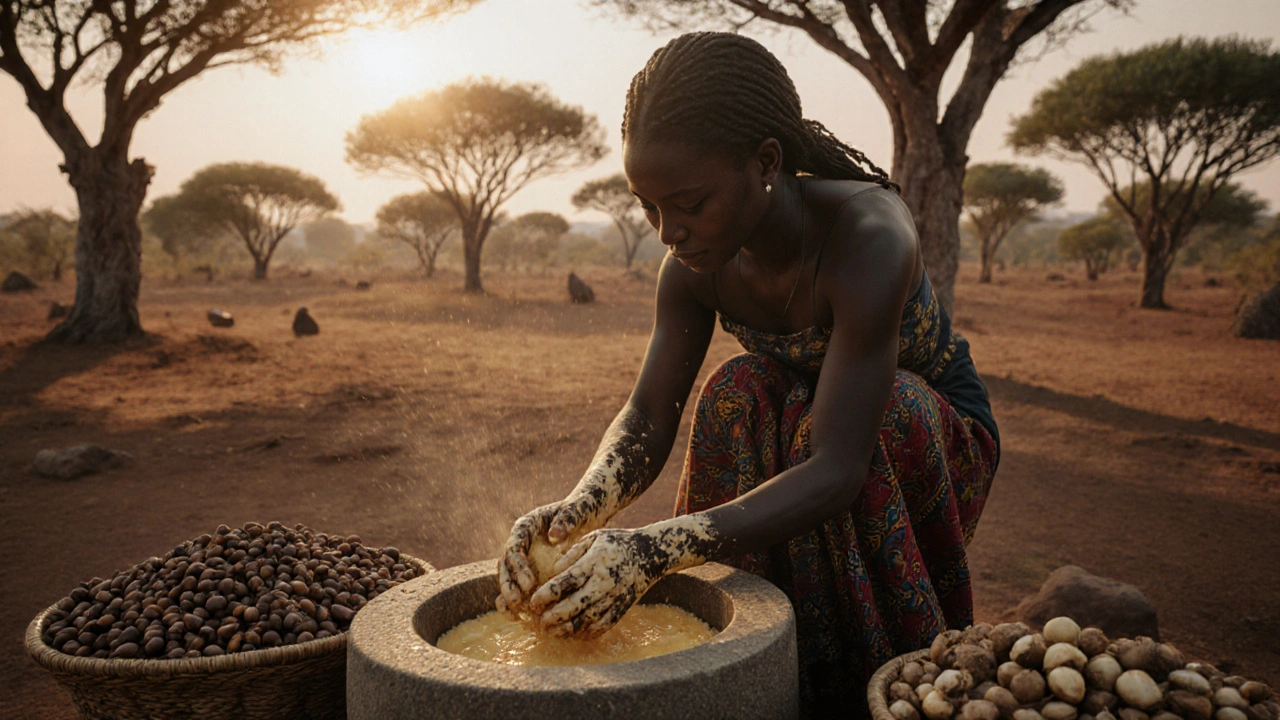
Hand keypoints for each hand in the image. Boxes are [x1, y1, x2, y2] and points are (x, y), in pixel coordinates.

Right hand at [496, 495, 611, 617]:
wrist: (588, 516)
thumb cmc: (582, 509)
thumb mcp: (577, 510)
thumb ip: (567, 519)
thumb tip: (554, 535)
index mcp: (526, 526)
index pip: (514, 547)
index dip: (518, 567)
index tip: (529, 584)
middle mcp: (520, 542)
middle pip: (506, 565)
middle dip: (509, 586)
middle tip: (518, 603)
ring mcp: (524, 557)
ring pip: (508, 579)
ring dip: (508, 597)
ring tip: (514, 615)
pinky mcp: (531, 570)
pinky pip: (519, 587)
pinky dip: (517, 603)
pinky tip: (521, 619)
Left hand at [528, 515, 717, 638]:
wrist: (651, 554)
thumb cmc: (616, 542)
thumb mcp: (594, 537)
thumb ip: (572, 553)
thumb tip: (553, 571)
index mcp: (594, 562)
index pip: (566, 582)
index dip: (547, 595)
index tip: (533, 603)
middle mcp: (605, 581)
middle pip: (575, 605)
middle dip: (554, 617)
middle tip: (539, 622)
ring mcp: (615, 597)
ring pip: (588, 619)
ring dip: (568, 629)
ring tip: (553, 632)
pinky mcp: (623, 608)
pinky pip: (604, 625)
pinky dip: (588, 633)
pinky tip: (575, 635)